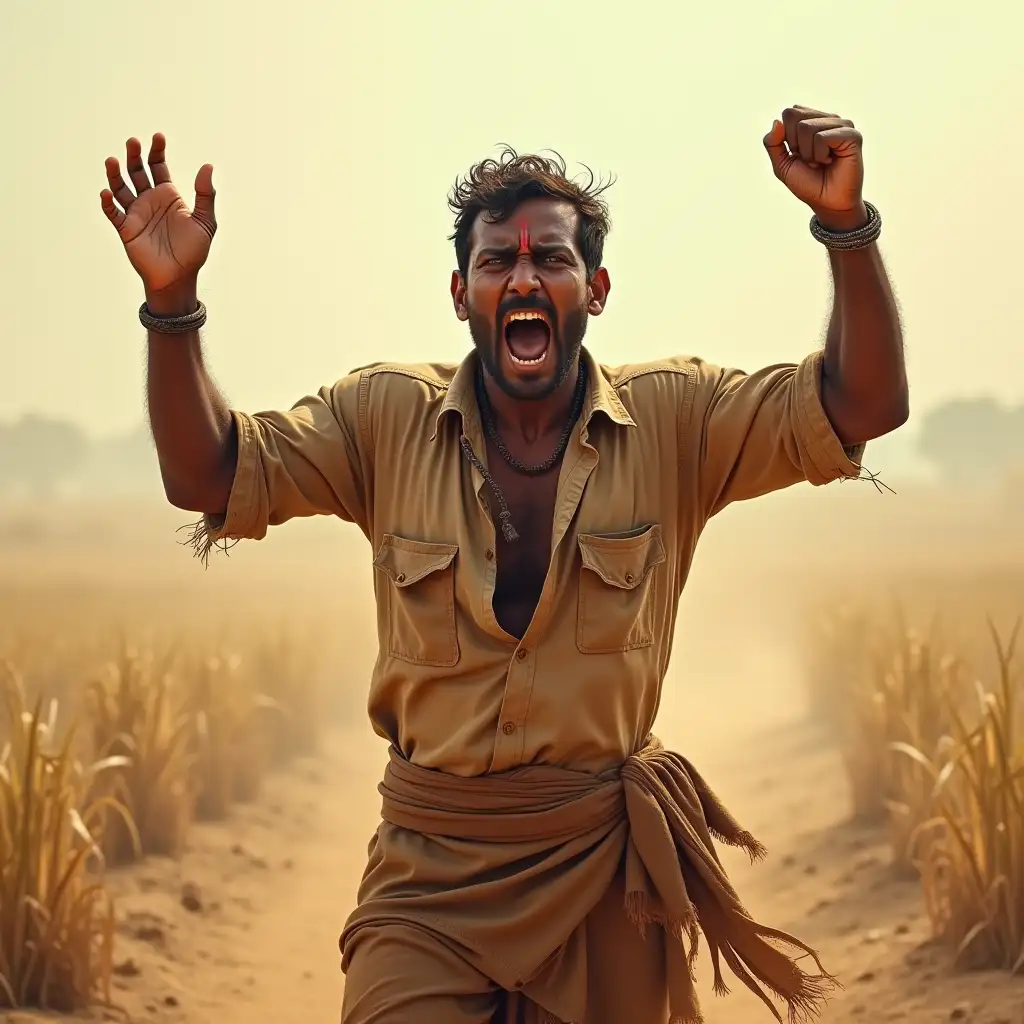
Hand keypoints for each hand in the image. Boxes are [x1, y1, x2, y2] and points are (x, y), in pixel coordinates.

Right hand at [100, 134, 216, 310]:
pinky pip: (113, 213)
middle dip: (134, 156)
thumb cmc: (194, 251)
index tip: (158, 137)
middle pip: (137, 171)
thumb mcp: (206, 222)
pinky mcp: (126, 229)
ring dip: (115, 174)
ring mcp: (136, 213)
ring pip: (120, 188)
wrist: (179, 277)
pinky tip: (107, 193)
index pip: (158, 166)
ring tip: (112, 161)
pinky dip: (108, 203)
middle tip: (133, 142)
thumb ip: (206, 195)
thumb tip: (208, 166)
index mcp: (168, 195)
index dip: (157, 151)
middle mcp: (149, 200)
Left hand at [763, 105, 866, 231]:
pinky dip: (820, 155)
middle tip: (810, 160)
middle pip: (795, 116)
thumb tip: (776, 121)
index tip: (798, 155)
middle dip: (795, 145)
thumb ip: (773, 143)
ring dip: (808, 153)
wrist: (827, 203)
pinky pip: (821, 137)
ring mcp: (841, 125)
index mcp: (812, 121)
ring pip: (807, 127)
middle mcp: (828, 119)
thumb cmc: (808, 184)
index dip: (786, 138)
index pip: (789, 113)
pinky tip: (831, 161)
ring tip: (821, 162)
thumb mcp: (782, 164)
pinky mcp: (852, 135)